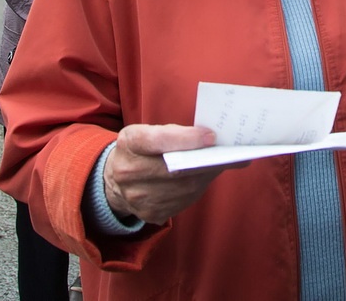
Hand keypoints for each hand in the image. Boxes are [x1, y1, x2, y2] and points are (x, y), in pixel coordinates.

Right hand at [104, 124, 231, 224]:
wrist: (115, 179)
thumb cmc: (142, 148)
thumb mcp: (149, 131)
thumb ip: (174, 133)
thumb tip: (213, 138)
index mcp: (129, 143)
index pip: (158, 140)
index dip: (186, 139)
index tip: (211, 137)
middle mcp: (128, 172)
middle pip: (174, 169)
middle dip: (205, 161)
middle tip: (230, 153)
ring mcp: (137, 197)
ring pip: (182, 188)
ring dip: (206, 176)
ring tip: (224, 163)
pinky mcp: (148, 214)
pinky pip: (182, 202)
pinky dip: (198, 188)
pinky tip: (207, 176)